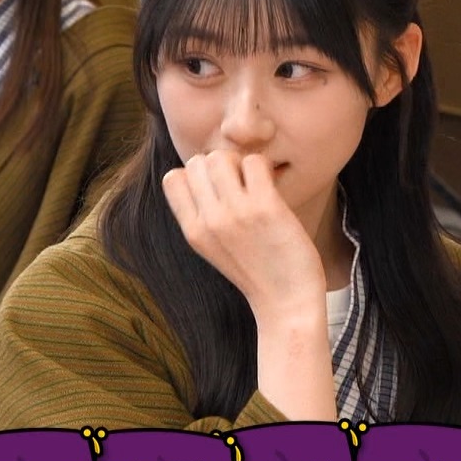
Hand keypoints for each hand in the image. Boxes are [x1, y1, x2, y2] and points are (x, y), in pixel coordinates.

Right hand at [163, 151, 336, 420]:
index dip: (197, 175)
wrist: (287, 304)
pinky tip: (274, 188)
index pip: (173, 178)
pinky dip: (266, 168)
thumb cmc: (257, 273)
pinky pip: (255, 162)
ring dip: (242, 163)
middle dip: (221, 165)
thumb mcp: (215, 248)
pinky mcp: (265, 208)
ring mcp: (236, 213)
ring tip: (258, 184)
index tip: (219, 189)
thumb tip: (205, 175)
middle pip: (198, 161)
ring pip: (223, 156)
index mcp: (193, 231)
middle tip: (243, 184)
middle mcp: (209, 220)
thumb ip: (204, 217)